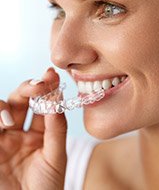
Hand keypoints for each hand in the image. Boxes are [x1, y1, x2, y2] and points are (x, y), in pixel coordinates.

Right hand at [0, 68, 66, 189]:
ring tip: (9, 120)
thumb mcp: (56, 157)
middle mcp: (19, 133)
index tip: (51, 75)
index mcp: (39, 133)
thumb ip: (57, 129)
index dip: (47, 89)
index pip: (42, 105)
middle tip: (38, 85)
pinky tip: (2, 124)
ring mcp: (2, 140)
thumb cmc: (47, 188)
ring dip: (2, 108)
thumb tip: (57, 100)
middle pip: (20, 101)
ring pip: (0, 110)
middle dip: (28, 89)